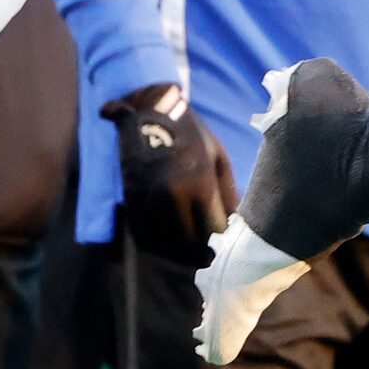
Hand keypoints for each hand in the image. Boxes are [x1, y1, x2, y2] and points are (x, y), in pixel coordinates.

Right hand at [107, 84, 238, 262]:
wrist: (148, 113)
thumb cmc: (191, 133)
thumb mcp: (218, 158)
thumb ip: (229, 194)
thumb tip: (236, 227)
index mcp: (200, 183)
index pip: (215, 230)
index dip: (222, 240)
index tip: (225, 244)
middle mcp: (172, 197)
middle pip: (191, 243)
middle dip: (204, 251)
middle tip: (210, 255)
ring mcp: (148, 202)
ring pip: (167, 246)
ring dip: (181, 253)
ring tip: (192, 253)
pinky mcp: (132, 204)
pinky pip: (146, 238)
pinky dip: (159, 247)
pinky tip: (170, 244)